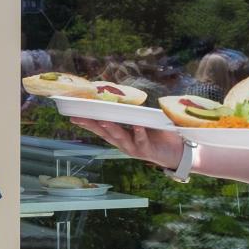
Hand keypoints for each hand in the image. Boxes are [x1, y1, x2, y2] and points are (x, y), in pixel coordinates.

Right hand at [72, 118, 188, 169]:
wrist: (176, 152)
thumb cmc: (158, 135)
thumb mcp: (142, 121)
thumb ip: (132, 113)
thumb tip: (123, 97)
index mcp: (120, 136)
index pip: (100, 128)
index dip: (87, 122)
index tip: (73, 115)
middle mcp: (123, 144)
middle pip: (104, 133)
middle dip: (91, 125)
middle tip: (79, 117)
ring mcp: (134, 148)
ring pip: (120, 138)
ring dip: (111, 128)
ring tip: (103, 119)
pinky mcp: (147, 150)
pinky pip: (142, 140)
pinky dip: (139, 133)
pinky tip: (136, 126)